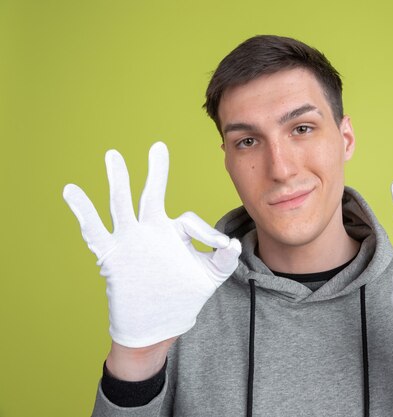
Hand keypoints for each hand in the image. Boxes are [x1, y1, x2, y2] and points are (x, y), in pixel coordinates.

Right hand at [63, 142, 240, 347]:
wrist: (156, 325)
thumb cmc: (183, 297)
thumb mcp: (210, 277)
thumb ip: (223, 260)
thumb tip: (231, 244)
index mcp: (174, 232)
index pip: (189, 220)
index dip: (208, 234)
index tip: (221, 247)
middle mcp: (151, 231)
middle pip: (152, 195)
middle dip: (156, 172)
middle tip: (159, 147)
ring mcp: (130, 241)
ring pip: (122, 205)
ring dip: (119, 181)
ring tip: (113, 155)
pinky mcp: (113, 255)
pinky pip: (95, 231)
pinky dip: (83, 212)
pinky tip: (71, 191)